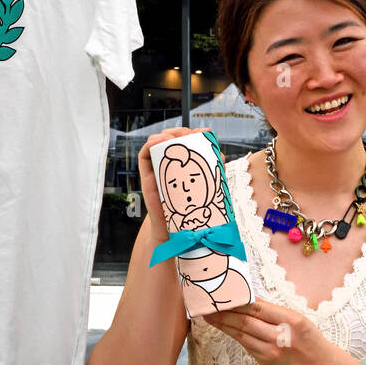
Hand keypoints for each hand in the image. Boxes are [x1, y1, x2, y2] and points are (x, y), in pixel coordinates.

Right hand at [137, 127, 219, 245]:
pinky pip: (144, 156)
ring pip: (157, 144)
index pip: (185, 143)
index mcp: (184, 167)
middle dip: (181, 131)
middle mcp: (170, 167)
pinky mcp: (147, 178)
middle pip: (171, 140)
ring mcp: (157, 171)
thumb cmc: (193, 213)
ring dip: (166, 134)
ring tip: (177, 136)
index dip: (192, 133)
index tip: (203, 132)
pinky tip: (159, 141)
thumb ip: (215, 173)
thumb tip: (221, 154)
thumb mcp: (208, 189)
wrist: (177, 233)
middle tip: (192, 133)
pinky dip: (149, 145)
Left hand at [202, 298, 329, 364]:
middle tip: (208, 307)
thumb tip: (248, 298)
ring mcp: (271, 354)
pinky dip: (236, 336)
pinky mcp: (265, 363)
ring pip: (241, 336)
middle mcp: (280, 338)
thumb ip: (273, 310)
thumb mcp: (297, 318)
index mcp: (290, 321)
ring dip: (223, 326)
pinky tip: (226, 329)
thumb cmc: (308, 338)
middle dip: (223, 314)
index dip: (236, 303)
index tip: (223, 297)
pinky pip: (247, 347)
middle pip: (245, 323)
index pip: (257, 308)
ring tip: (210, 317)